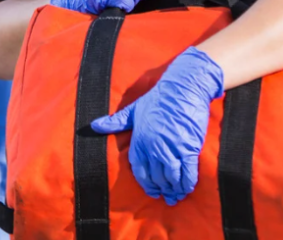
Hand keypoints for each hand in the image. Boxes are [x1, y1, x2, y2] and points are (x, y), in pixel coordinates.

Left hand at [89, 46, 224, 205]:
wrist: (183, 87)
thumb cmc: (158, 97)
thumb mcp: (134, 109)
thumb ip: (116, 121)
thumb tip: (93, 125)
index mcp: (140, 140)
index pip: (140, 171)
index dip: (146, 184)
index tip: (152, 191)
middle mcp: (154, 147)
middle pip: (157, 177)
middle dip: (162, 189)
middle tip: (166, 196)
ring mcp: (172, 148)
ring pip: (171, 177)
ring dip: (174, 189)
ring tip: (176, 195)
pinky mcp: (189, 148)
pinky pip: (187, 172)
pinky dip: (187, 183)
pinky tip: (186, 188)